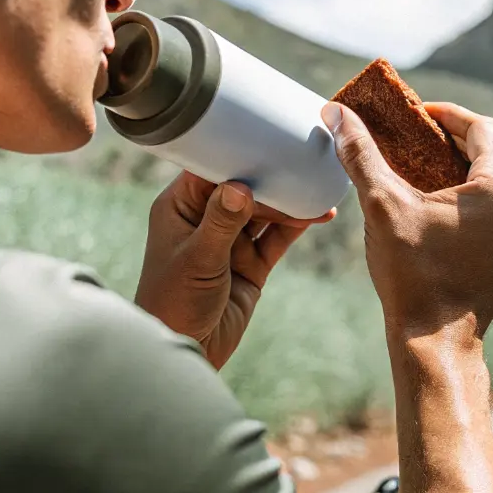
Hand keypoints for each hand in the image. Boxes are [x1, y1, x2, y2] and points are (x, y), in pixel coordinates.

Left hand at [135, 171, 335, 368]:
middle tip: (303, 165)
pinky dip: (297, 226)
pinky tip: (318, 215)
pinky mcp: (251, 264)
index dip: (239, 155)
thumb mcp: (198, 260)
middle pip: (245, 187)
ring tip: (318, 190)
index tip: (268, 141)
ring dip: (290, 202)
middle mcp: (206, 219)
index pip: (212, 170)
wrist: (187, 350)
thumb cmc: (174, 304)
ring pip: (265, 212)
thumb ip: (221, 222)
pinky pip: (277, 238)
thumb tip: (241, 187)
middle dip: (273, 178)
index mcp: (181, 208)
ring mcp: (230, 242)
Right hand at [321, 101, 492, 340]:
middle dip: (450, 144)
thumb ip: (361, 154)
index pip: (480, 128)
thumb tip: (335, 112)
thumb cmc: (412, 276)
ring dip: (462, 174)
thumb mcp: (382, 206)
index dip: (446, 115)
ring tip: (422, 173)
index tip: (417, 114)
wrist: (435, 343)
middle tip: (414, 140)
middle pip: (490, 156)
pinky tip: (438, 210)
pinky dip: (472, 204)